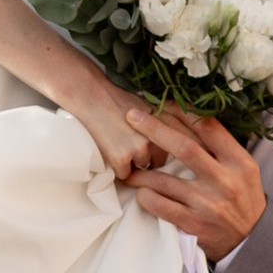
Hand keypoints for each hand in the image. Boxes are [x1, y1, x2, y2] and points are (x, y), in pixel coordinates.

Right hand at [55, 66, 172, 183]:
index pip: (181, 147)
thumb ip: (164, 124)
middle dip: (148, 159)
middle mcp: (158, 137)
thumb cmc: (118, 101)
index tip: (167, 154)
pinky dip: (117, 169)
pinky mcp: (121, 158)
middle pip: (160, 162)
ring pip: (142, 170)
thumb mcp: (149, 107)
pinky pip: (124, 175)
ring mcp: (139, 148)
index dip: (172, 153)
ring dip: (132, 164)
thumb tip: (174, 140)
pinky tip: (110, 152)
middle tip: (132, 146)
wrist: (91, 97)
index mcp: (167, 124)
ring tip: (119, 146)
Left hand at [128, 109, 266, 262]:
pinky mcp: (193, 225)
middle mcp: (224, 181)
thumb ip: (222, 148)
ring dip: (141, 171)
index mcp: (239, 162)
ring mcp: (207, 205)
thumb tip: (189, 117)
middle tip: (132, 116)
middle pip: (184, 147)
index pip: (209, 128)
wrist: (252, 240)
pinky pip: (159, 206)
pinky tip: (141, 192)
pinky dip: (145, 196)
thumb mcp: (244, 169)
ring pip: (164, 180)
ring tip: (127, 166)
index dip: (183, 111)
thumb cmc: (243, 198)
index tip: (164, 103)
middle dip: (154, 128)